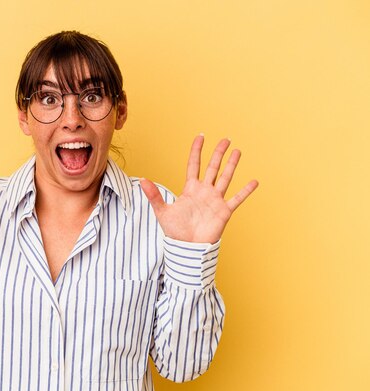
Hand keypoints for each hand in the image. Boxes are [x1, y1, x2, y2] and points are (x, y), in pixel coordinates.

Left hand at [141, 134, 257, 243]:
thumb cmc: (175, 231)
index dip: (197, 151)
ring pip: (226, 178)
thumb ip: (154, 195)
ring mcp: (215, 200)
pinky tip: (254, 181)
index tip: (201, 137)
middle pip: (213, 167)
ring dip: (232, 165)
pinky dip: (246, 191)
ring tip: (237, 151)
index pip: (194, 165)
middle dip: (218, 153)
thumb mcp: (162, 211)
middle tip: (225, 139)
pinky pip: (237, 198)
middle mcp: (204, 192)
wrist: (188, 247)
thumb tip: (142, 180)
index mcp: (190, 189)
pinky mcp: (224, 211)